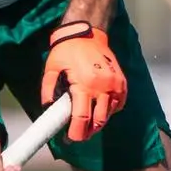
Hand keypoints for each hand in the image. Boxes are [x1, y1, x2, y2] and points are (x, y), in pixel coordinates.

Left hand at [42, 22, 128, 141]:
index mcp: (84, 85)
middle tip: (79, 135)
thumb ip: (48, 90)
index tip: (71, 139)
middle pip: (98, 121)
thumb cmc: (67, 50)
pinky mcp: (122, 81)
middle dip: (88, 132)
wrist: (87, 32)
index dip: (77, 133)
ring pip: (109, 114)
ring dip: (99, 122)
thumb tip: (48, 109)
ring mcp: (115, 84)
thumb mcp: (51, 68)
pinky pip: (119, 104)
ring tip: (88, 124)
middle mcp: (103, 87)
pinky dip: (110, 110)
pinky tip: (100, 109)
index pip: (82, 118)